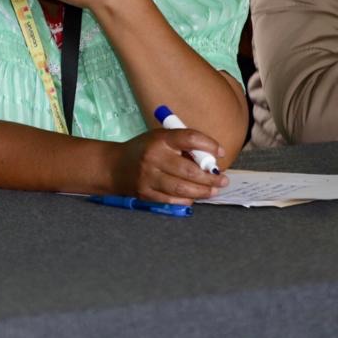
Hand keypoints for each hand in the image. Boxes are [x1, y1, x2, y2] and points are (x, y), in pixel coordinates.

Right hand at [109, 129, 227, 205]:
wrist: (115, 166)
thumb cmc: (145, 150)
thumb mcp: (161, 138)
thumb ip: (183, 145)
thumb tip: (211, 159)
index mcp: (160, 139)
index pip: (189, 138)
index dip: (208, 145)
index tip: (220, 152)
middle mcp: (153, 157)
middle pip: (189, 170)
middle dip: (211, 177)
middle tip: (223, 180)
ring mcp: (148, 177)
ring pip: (182, 188)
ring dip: (203, 191)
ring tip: (214, 190)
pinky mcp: (146, 193)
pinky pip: (172, 199)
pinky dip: (187, 199)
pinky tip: (195, 196)